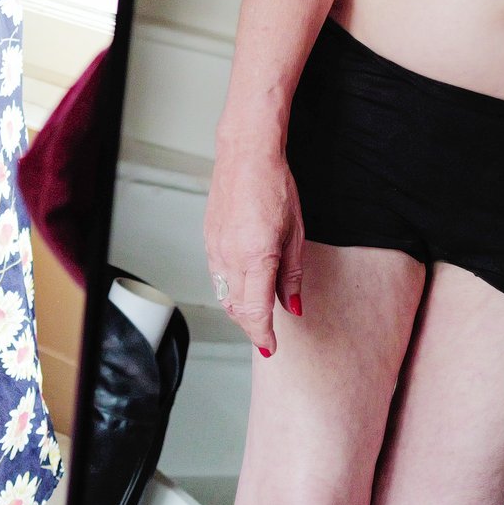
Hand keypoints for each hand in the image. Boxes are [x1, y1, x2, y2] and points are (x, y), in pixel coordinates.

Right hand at [203, 141, 304, 356]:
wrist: (246, 156)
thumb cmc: (275, 187)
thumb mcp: (295, 234)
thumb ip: (292, 275)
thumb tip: (293, 307)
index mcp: (256, 257)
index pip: (256, 312)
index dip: (263, 336)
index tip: (271, 348)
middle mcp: (231, 258)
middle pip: (237, 310)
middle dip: (252, 328)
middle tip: (267, 337)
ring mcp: (215, 250)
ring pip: (224, 296)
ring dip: (239, 312)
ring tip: (257, 317)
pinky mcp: (208, 241)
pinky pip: (217, 278)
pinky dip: (229, 292)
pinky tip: (243, 290)